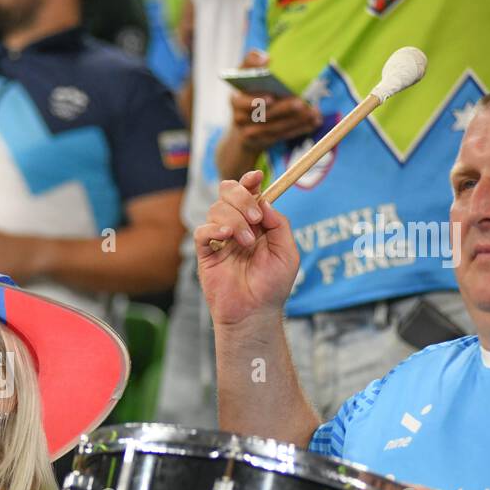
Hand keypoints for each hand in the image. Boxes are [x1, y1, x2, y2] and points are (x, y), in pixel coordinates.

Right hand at [194, 171, 298, 327]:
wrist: (254, 313)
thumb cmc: (272, 286)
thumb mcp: (287, 252)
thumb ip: (279, 224)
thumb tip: (264, 202)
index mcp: (256, 224)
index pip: (249, 193)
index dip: (250, 181)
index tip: (257, 176)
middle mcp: (236, 227)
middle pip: (228, 193)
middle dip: (241, 197)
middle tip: (254, 218)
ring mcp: (219, 239)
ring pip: (216, 209)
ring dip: (234, 220)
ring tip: (247, 243)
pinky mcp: (205, 253)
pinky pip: (201, 231)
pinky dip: (213, 228)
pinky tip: (226, 237)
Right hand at [226, 50, 320, 153]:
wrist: (242, 134)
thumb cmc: (250, 96)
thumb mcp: (247, 77)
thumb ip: (252, 62)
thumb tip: (265, 59)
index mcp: (236, 98)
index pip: (241, 100)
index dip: (254, 100)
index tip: (271, 98)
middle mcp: (238, 116)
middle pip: (262, 114)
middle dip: (282, 109)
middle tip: (300, 103)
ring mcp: (247, 132)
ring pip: (273, 126)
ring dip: (295, 120)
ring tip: (313, 112)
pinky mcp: (260, 142)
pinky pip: (281, 135)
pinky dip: (298, 129)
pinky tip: (313, 122)